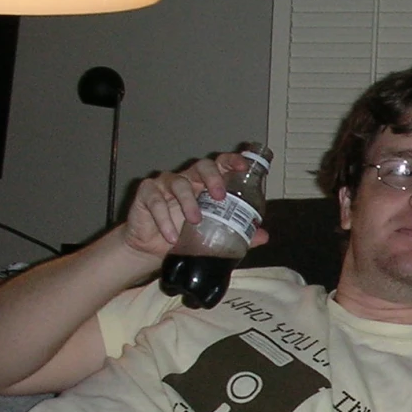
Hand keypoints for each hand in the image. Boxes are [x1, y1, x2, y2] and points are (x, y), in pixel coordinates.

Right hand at [118, 153, 270, 261]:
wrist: (152, 249)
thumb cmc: (184, 234)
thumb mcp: (213, 234)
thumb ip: (238, 233)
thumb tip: (263, 236)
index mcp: (205, 184)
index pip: (220, 165)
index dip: (232, 161)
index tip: (244, 166)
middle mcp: (187, 179)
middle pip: (202, 166)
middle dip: (213, 178)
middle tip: (220, 197)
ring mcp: (165, 184)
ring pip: (179, 183)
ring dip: (188, 203)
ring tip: (195, 222)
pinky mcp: (147, 194)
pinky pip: (155, 201)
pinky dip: (164, 219)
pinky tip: (171, 235)